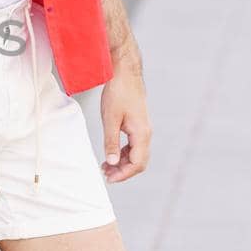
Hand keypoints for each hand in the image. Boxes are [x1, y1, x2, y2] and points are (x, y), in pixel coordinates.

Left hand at [100, 58, 150, 183]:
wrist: (124, 72)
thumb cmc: (117, 92)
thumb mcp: (110, 119)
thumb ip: (111, 142)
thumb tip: (112, 163)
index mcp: (142, 133)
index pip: (137, 163)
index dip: (124, 174)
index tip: (109, 178)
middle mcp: (146, 133)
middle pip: (139, 161)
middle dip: (123, 171)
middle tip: (105, 175)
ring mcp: (143, 129)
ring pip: (136, 154)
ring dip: (122, 163)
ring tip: (105, 167)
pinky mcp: (138, 124)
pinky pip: (133, 145)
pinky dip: (123, 153)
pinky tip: (111, 155)